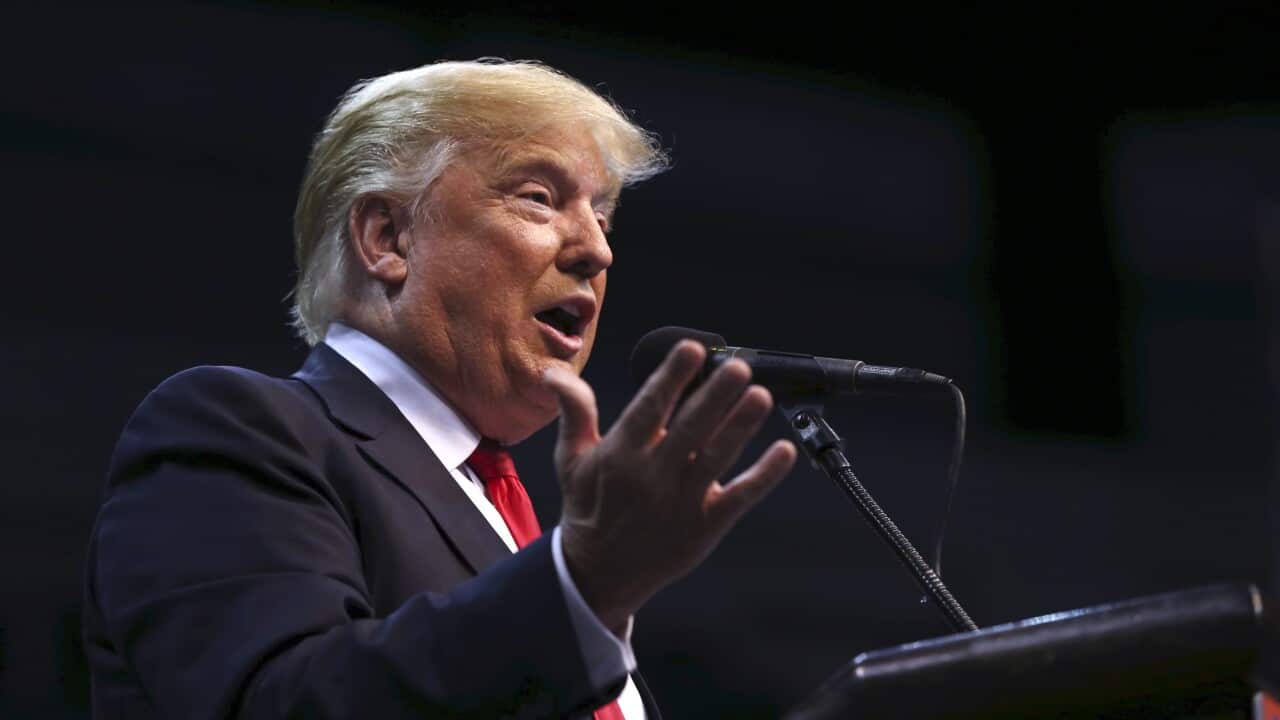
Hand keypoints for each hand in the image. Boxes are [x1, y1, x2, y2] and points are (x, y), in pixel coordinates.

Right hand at [544, 340, 796, 630]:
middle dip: (715, 396)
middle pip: (689, 429)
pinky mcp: (705, 526)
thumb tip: (555, 374)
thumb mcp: (571, 460)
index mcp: (620, 455)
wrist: (599, 574)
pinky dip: (764, 475)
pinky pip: (740, 497)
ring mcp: (682, 502)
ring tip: (761, 397)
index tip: (692, 349)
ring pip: (717, 458)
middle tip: (738, 367)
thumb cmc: (589, 508)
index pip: (649, 409)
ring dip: (741, 426)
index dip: (671, 378)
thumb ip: (575, 412)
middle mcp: (652, 476)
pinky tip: (783, 451)